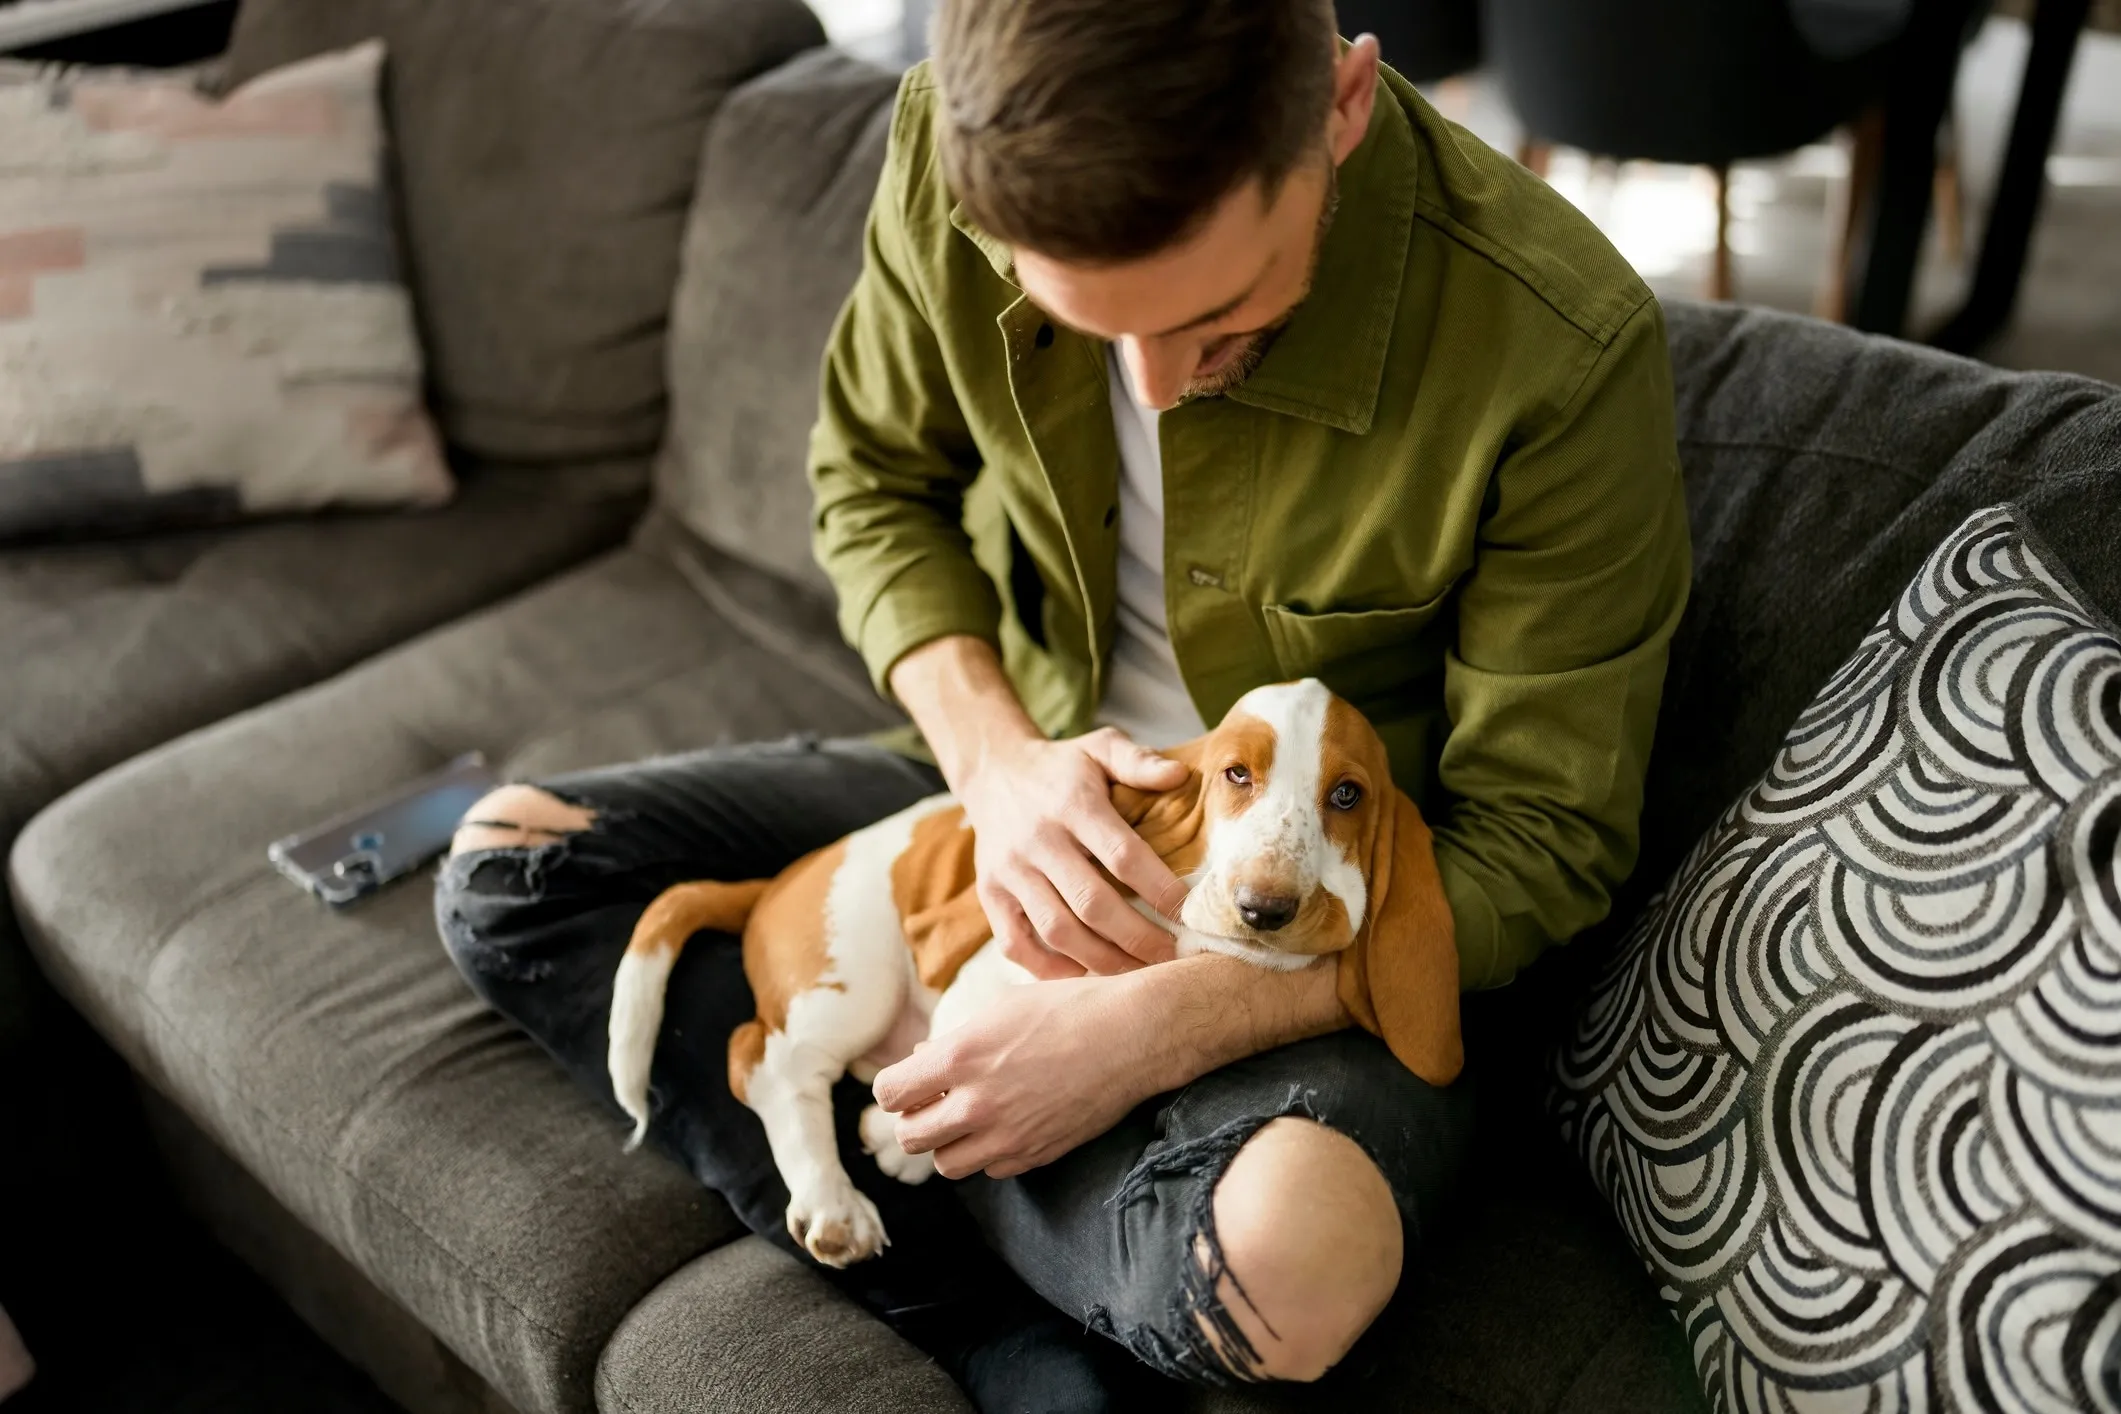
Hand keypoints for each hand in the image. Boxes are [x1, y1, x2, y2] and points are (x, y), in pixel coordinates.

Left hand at [874, 974, 1153, 1177]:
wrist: (1132, 1036)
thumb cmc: (1069, 1008)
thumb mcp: (1002, 1008)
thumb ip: (955, 1040)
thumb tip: (922, 1061)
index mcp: (960, 1057)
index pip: (890, 1093)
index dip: (895, 1089)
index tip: (909, 1083)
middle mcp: (976, 1103)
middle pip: (909, 1138)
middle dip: (915, 1121)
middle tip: (934, 1105)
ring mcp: (1007, 1136)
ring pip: (946, 1164)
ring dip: (950, 1144)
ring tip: (969, 1119)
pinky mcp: (1036, 1155)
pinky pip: (991, 1170)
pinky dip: (990, 1154)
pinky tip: (1008, 1126)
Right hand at [957, 726, 1188, 977]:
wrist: (993, 772)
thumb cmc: (1062, 767)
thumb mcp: (1100, 748)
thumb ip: (1138, 761)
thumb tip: (1179, 775)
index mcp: (1073, 805)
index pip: (1122, 855)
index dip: (1159, 890)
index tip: (1190, 916)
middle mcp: (1039, 841)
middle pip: (1092, 903)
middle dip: (1138, 938)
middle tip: (1174, 959)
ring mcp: (1010, 871)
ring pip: (1057, 930)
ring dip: (1101, 961)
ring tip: (1138, 977)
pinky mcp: (990, 894)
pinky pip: (1015, 944)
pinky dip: (1048, 970)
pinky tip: (1084, 977)